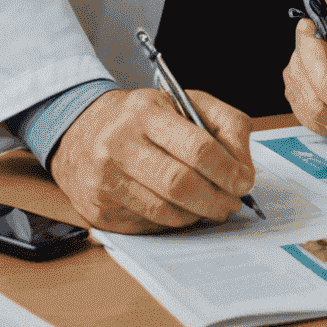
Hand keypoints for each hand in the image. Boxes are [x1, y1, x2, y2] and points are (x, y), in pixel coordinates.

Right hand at [49, 87, 254, 232]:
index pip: (196, 146)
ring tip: (212, 208)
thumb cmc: (142, 117)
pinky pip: (146, 224)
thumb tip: (243, 167)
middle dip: (215, 199)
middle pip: (179, 183)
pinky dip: (172, 222)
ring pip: (163, 210)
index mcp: (146, 111)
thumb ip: (224, 124)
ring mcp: (105, 180)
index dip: (226, 169)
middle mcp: (120, 144)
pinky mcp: (98, 210)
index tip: (244, 181)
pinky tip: (183, 211)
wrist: (81, 131)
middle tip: (232, 203)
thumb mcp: (185, 102)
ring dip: (196, 215)